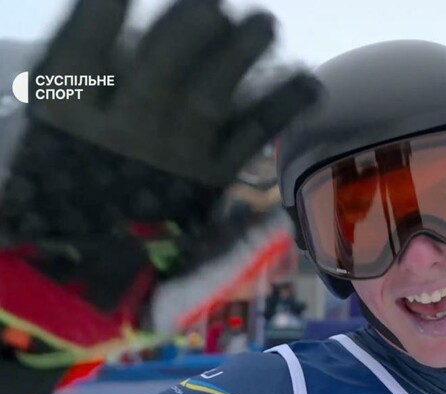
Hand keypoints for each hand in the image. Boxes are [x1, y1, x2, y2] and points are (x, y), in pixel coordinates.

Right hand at [27, 0, 319, 186]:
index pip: (83, 50)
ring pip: (208, 99)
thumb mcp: (64, 111)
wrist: (103, 245)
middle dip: (189, 28)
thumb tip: (126, 10)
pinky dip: (281, 107)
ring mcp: (174, 154)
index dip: (104, 14)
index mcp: (71, 108)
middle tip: (213, 4)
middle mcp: (125, 129)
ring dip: (238, 56)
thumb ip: (89, 59)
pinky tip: (309, 83)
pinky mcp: (213, 174)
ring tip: (265, 24)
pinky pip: (249, 137)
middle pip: (159, 70)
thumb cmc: (82, 162)